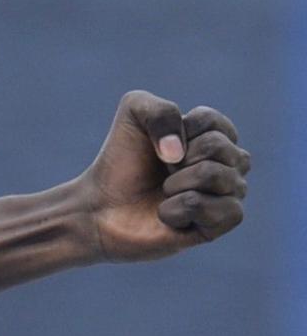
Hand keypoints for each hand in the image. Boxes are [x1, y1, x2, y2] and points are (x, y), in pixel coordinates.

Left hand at [82, 91, 249, 261]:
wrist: (104, 205)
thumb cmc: (123, 159)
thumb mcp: (133, 113)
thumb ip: (160, 111)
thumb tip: (177, 151)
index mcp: (217, 134)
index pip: (211, 121)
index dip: (175, 131)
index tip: (160, 145)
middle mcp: (231, 163)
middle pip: (217, 147)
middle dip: (175, 159)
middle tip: (163, 171)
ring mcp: (230, 193)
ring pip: (214, 175)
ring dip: (174, 183)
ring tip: (164, 191)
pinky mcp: (222, 223)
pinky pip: (214, 208)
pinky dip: (178, 209)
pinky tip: (167, 214)